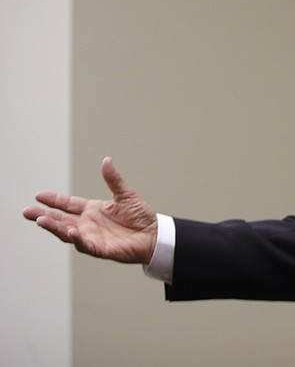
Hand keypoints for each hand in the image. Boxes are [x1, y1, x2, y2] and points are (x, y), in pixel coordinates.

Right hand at [22, 157, 157, 263]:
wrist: (154, 234)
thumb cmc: (141, 216)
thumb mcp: (126, 194)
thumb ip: (114, 180)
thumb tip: (106, 160)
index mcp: (93, 210)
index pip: (68, 204)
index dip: (54, 200)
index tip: (38, 195)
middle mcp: (88, 224)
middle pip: (61, 220)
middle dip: (43, 216)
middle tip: (27, 212)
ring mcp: (92, 237)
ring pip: (67, 232)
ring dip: (54, 227)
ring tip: (41, 221)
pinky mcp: (100, 249)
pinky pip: (85, 245)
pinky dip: (77, 239)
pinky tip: (70, 232)